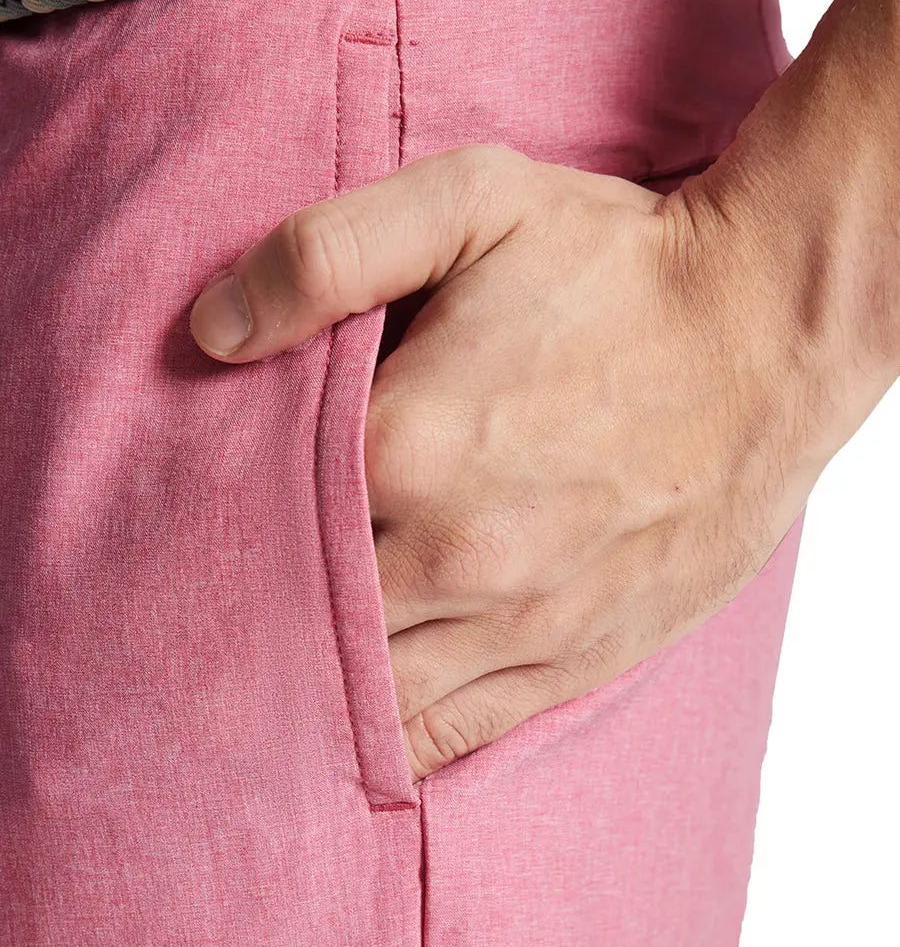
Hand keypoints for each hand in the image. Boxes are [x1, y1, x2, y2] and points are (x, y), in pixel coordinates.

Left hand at [190, 145, 823, 780]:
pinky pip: (455, 731)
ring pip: (370, 696)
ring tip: (256, 689)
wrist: (768, 330)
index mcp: (410, 445)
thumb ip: (327, 255)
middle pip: (301, 622)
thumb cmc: (619, 267)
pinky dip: (392, 743)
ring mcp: (522, 620)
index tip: (176, 537)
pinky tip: (352, 736)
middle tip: (199, 625)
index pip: (257, 522)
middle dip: (247, 623)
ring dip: (307, 697)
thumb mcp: (471, 202)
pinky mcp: (576, 655)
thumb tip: (212, 328)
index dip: (210, 531)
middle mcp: (458, 553)